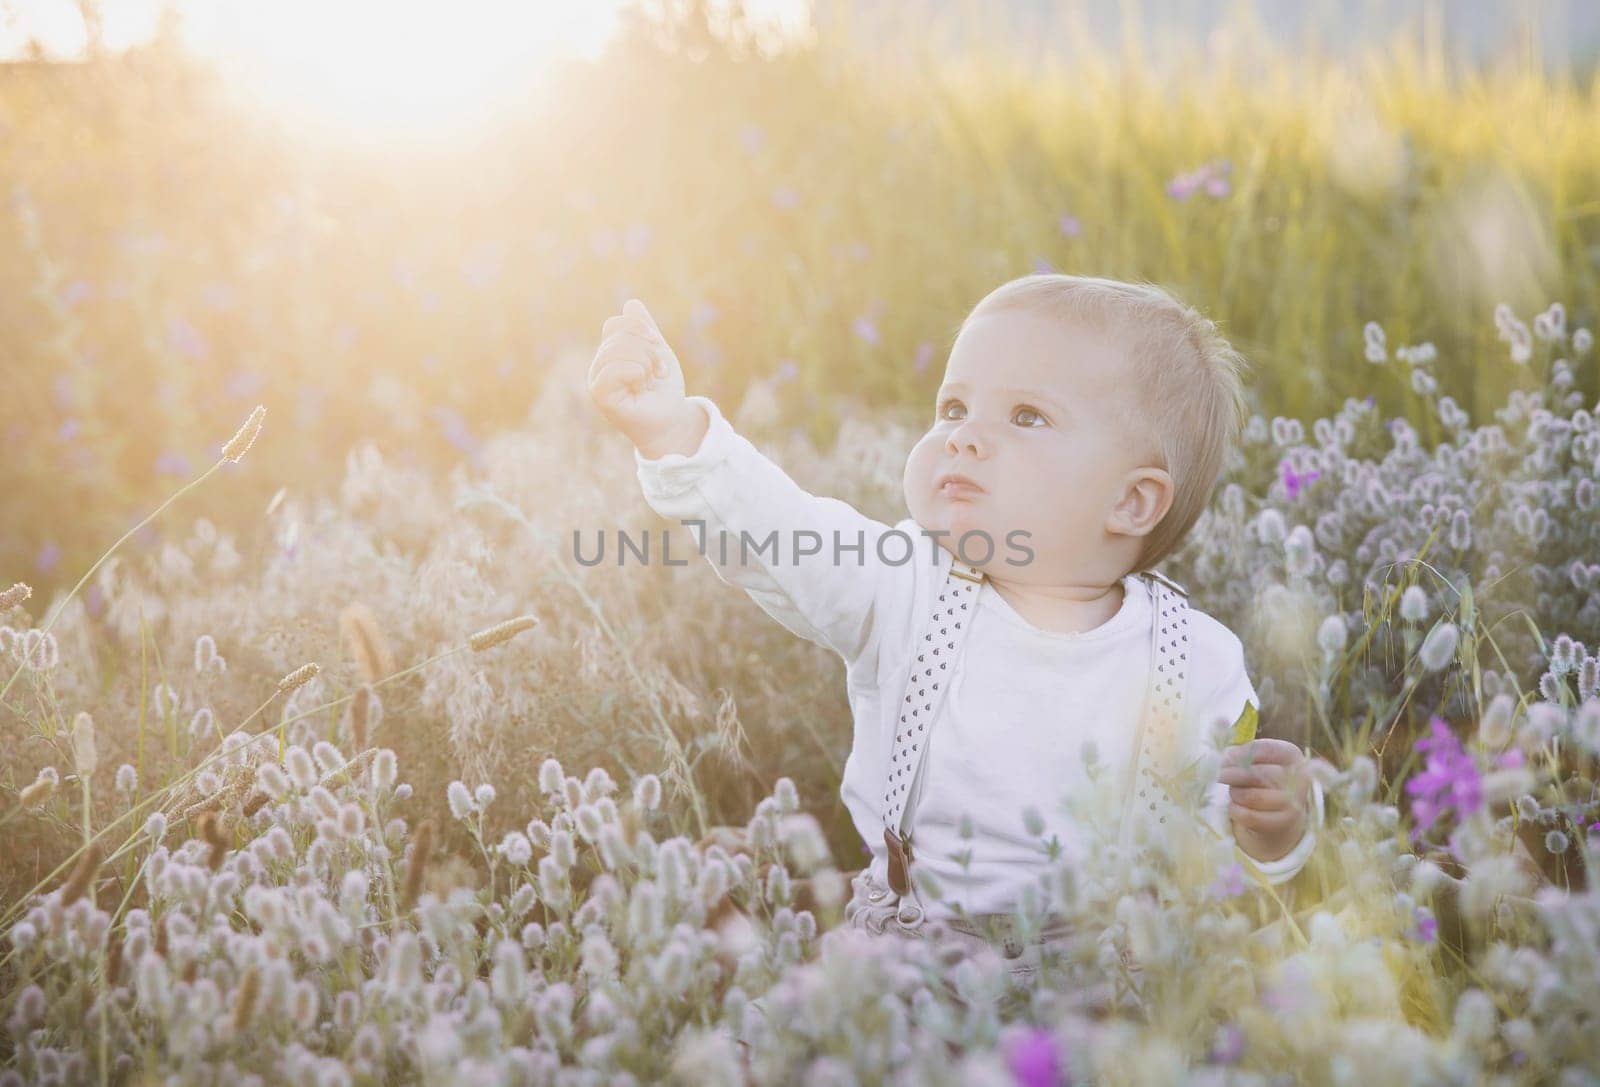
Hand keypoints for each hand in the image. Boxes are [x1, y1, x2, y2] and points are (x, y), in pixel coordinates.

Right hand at [587, 298, 704, 456]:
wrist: (672, 420)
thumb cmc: (663, 390)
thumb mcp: (657, 352)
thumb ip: (644, 330)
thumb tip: (631, 303)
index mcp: (608, 354)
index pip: (615, 324)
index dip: (641, 329)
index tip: (658, 348)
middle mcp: (598, 366)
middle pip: (618, 334)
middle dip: (648, 349)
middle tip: (658, 371)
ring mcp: (597, 381)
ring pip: (617, 349)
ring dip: (646, 362)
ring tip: (651, 379)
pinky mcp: (601, 396)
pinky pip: (614, 369)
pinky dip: (637, 373)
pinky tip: (642, 387)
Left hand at [1217, 738, 1312, 863]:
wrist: (1280, 810)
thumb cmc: (1264, 778)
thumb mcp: (1258, 760)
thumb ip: (1242, 754)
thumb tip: (1225, 756)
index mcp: (1292, 755)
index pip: (1267, 749)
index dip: (1243, 752)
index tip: (1227, 756)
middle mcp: (1298, 778)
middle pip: (1259, 774)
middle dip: (1233, 774)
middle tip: (1220, 775)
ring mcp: (1293, 803)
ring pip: (1252, 797)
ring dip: (1235, 793)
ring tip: (1234, 791)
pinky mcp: (1282, 823)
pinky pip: (1249, 816)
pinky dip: (1235, 809)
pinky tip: (1236, 805)